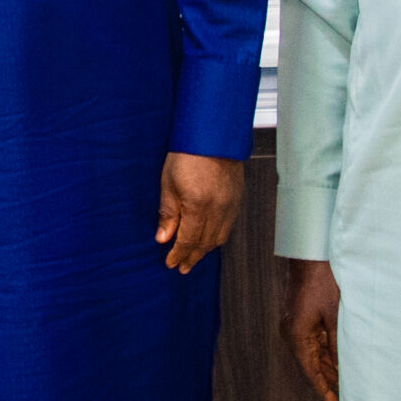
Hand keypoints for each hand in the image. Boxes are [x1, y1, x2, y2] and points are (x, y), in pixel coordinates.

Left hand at [155, 153, 243, 271]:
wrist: (213, 134)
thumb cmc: (188, 153)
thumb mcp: (168, 183)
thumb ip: (168, 213)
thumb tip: (163, 237)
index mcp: (199, 207)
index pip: (188, 241)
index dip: (179, 254)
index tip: (171, 263)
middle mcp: (218, 210)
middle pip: (205, 243)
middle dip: (192, 257)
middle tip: (182, 266)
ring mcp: (231, 205)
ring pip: (219, 238)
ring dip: (206, 250)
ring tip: (194, 256)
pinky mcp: (237, 199)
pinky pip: (229, 226)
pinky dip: (218, 236)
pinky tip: (210, 238)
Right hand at [284, 257, 340, 400]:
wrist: (310, 252)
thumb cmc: (322, 280)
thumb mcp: (335, 314)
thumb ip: (338, 343)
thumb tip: (343, 368)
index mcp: (298, 336)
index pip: (311, 371)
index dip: (324, 390)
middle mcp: (293, 333)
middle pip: (312, 365)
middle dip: (328, 382)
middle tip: (345, 399)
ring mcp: (296, 325)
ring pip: (314, 353)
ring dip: (328, 368)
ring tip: (345, 384)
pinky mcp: (302, 316)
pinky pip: (315, 341)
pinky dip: (327, 352)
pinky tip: (339, 359)